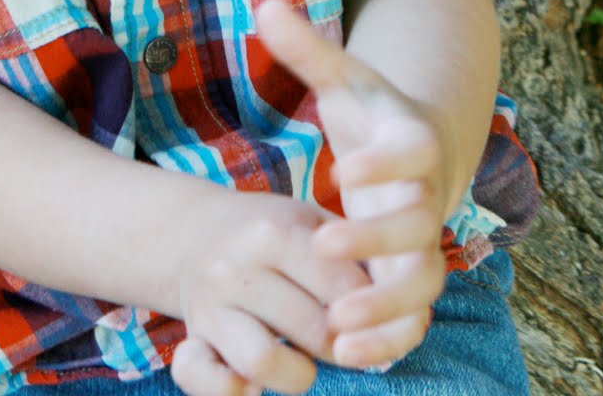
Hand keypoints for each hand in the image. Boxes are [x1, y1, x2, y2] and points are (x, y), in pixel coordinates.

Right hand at [170, 187, 372, 395]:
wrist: (194, 229)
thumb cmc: (273, 231)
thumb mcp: (312, 223)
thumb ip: (357, 260)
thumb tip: (409, 317)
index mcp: (273, 230)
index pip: (343, 288)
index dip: (375, 310)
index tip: (382, 315)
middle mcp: (237, 266)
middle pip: (314, 329)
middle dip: (346, 345)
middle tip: (351, 340)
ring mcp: (210, 303)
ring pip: (263, 359)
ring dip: (299, 373)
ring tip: (307, 362)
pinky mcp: (193, 335)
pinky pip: (201, 377)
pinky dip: (229, 391)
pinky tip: (253, 387)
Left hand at [251, 0, 450, 372]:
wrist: (417, 156)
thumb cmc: (373, 115)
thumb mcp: (342, 78)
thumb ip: (307, 48)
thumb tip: (264, 3)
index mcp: (413, 141)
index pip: (412, 151)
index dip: (385, 161)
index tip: (344, 168)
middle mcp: (427, 196)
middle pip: (420, 224)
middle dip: (375, 238)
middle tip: (324, 247)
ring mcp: (424, 244)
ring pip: (423, 283)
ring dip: (385, 307)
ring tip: (336, 326)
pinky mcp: (412, 279)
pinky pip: (414, 319)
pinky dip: (389, 339)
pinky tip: (346, 354)